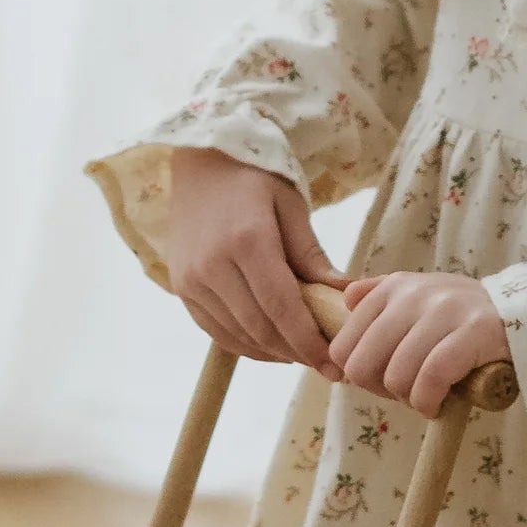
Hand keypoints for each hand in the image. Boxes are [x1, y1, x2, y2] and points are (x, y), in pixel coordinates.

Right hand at [166, 148, 342, 367]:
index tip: (336, 364)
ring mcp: (190, 279)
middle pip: (260, 328)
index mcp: (246, 241)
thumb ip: (313, 257)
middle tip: (329, 366)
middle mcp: (212, 265)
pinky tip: (273, 346)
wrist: (201, 160)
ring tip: (305, 354)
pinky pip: (216, 331)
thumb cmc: (255, 177)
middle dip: (297, 353)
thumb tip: (346, 298)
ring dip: (274, 353)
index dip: (309, 343)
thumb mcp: (292, 207)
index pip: (282, 308)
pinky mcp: (180, 288)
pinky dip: (247, 345)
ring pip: (238, 335)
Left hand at [331, 269, 510, 413]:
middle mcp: (413, 295)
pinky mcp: (472, 333)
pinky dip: (428, 402)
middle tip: (406, 393)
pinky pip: (431, 379)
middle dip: (380, 390)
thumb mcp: (419, 294)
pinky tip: (437, 406)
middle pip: (362, 365)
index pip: (344, 346)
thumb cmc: (464, 316)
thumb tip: (345, 302)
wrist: (525, 313)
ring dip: (409, 400)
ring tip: (428, 397)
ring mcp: (443, 312)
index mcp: (393, 288)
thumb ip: (379, 297)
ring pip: (396, 376)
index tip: (382, 382)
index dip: (358, 375)